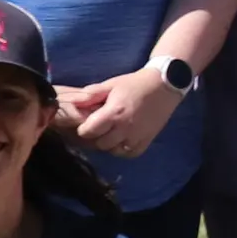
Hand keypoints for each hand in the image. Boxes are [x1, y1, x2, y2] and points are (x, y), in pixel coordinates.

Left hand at [57, 66, 179, 159]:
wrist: (164, 85)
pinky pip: (129, 154)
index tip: (88, 123)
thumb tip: (72, 103)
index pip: (88, 132)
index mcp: (113, 113)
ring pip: (113, 151)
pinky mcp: (146, 141)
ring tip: (112, 133)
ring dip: (109, 144)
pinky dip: (123, 149)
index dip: (84, 128)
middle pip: (99, 144)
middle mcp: (124, 128)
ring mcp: (137, 137)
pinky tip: (123, 139)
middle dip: (96, 137)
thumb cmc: (134, 84)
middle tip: (100, 128)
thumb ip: (91, 95)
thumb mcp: (111, 85)